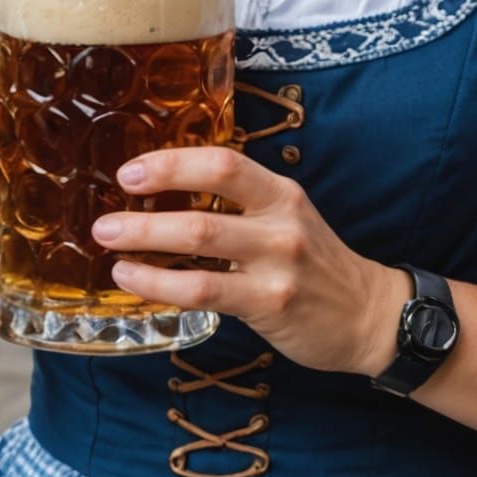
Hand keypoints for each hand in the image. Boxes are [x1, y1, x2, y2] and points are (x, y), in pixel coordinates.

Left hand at [92, 147, 403, 377]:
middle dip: (148, 204)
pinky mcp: (270, 303)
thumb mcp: (287, 219)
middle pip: (207, 198)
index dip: (173, 162)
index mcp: (282, 192)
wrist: (369, 315)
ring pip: (200, 243)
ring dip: (145, 242)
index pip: (223, 161)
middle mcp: (281, 221)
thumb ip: (241, 204)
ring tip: (109, 245)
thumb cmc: (315, 264)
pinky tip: (135, 279)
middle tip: (106, 213)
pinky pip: (204, 290)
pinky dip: (160, 283)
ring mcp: (277, 262)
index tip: (131, 171)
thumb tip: (166, 194)